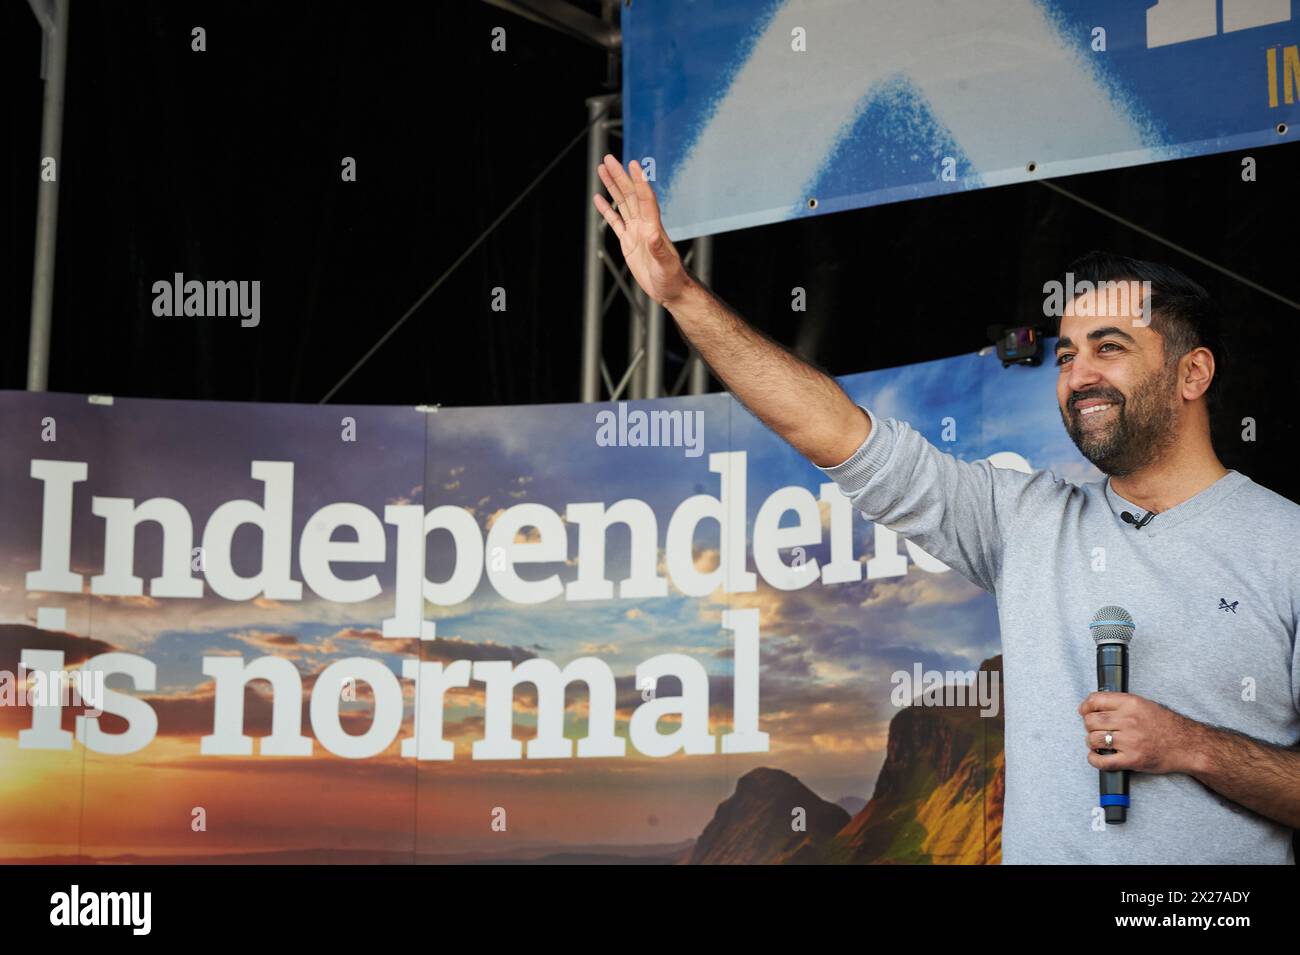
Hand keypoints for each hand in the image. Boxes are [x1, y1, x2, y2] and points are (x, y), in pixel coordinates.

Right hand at [593, 154, 692, 306]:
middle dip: (620, 176)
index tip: (633, 164)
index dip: (639, 182)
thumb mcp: (666, 265)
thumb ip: (659, 250)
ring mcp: (635, 232)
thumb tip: (653, 234)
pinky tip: (599, 198)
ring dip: (613, 186)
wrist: (670, 289)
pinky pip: (615, 222)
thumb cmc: (671, 278)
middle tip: (608, 159)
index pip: (645, 199)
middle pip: (630, 195)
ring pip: (622, 203)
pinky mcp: (628, 242)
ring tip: (602, 169)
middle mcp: (644, 225)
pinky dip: (607, 209)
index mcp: (653, 227)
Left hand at [1078, 691, 1200, 774]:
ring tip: (1099, 743)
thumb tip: (1094, 705)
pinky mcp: (1132, 760)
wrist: (1188, 745)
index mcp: (1130, 703)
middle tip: (1096, 729)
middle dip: (1089, 726)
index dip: (1085, 707)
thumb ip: (1120, 703)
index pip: (1095, 700)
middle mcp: (1128, 720)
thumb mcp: (1144, 704)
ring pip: (1093, 739)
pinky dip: (1094, 760)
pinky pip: (1102, 762)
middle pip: (1090, 721)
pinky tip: (1097, 756)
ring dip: (1092, 742)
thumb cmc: (1166, 725)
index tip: (1084, 711)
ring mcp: (1130, 741)